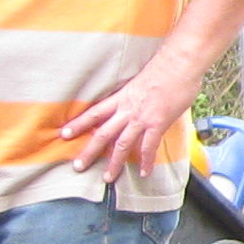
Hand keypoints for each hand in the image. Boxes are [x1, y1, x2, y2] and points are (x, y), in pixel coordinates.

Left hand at [64, 52, 197, 185]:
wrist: (178, 65)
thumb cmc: (165, 67)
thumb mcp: (141, 80)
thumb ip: (137, 94)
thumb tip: (139, 100)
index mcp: (121, 97)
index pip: (94, 113)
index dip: (79, 124)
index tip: (65, 134)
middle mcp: (127, 110)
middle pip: (102, 133)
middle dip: (89, 151)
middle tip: (78, 166)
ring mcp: (141, 118)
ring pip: (121, 144)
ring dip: (113, 163)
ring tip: (107, 178)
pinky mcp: (157, 123)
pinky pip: (149, 146)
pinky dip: (146, 161)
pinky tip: (144, 172)